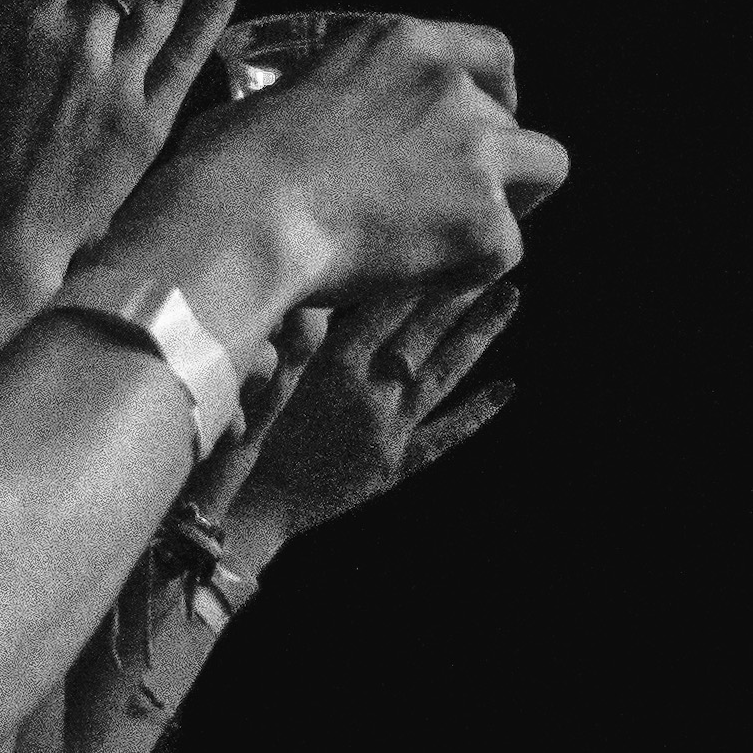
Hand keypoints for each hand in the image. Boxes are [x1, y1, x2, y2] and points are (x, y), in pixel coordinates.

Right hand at [116, 14, 566, 315]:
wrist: (244, 219)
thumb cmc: (230, 164)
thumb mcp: (285, 93)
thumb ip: (331, 99)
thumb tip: (316, 125)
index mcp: (402, 44)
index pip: (493, 52)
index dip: (496, 93)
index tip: (482, 121)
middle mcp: (453, 89)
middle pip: (516, 122)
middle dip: (494, 161)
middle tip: (450, 201)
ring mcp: (477, 153)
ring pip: (544, 173)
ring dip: (507, 203)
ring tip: (453, 239)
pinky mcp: (486, 223)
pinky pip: (506, 249)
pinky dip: (471, 268)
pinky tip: (419, 277)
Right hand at [233, 277, 522, 546]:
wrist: (252, 512)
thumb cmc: (242, 442)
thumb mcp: (262, 378)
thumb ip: (294, 336)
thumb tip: (316, 293)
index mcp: (335, 368)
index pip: (386, 308)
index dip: (419, 273)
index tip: (447, 241)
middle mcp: (372, 394)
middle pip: (423, 332)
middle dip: (459, 293)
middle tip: (494, 258)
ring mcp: (391, 430)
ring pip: (444, 372)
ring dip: (479, 334)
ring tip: (511, 298)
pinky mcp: (397, 465)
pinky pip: (445, 436)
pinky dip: (477, 414)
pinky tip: (507, 389)